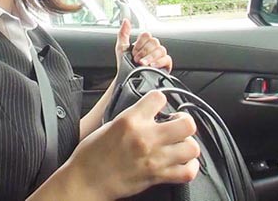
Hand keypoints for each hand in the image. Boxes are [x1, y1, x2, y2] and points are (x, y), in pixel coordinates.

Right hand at [61, 91, 199, 199]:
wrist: (86, 181)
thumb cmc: (91, 155)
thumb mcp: (108, 125)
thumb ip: (131, 118)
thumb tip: (146, 114)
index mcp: (130, 120)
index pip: (159, 97)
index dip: (161, 100)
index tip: (160, 105)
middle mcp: (146, 137)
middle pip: (186, 123)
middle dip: (184, 122)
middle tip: (177, 124)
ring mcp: (154, 158)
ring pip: (192, 147)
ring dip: (188, 145)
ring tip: (180, 144)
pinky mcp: (157, 176)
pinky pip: (187, 172)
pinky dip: (189, 167)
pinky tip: (182, 162)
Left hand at [116, 19, 172, 71]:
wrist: (127, 80)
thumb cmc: (124, 64)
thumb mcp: (121, 47)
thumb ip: (123, 33)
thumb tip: (125, 20)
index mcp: (144, 42)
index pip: (147, 35)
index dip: (140, 44)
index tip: (133, 52)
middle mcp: (153, 48)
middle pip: (154, 42)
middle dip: (144, 51)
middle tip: (137, 59)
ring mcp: (159, 56)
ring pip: (161, 50)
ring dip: (150, 57)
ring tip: (142, 64)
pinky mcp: (165, 65)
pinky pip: (167, 59)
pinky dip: (159, 62)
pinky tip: (151, 66)